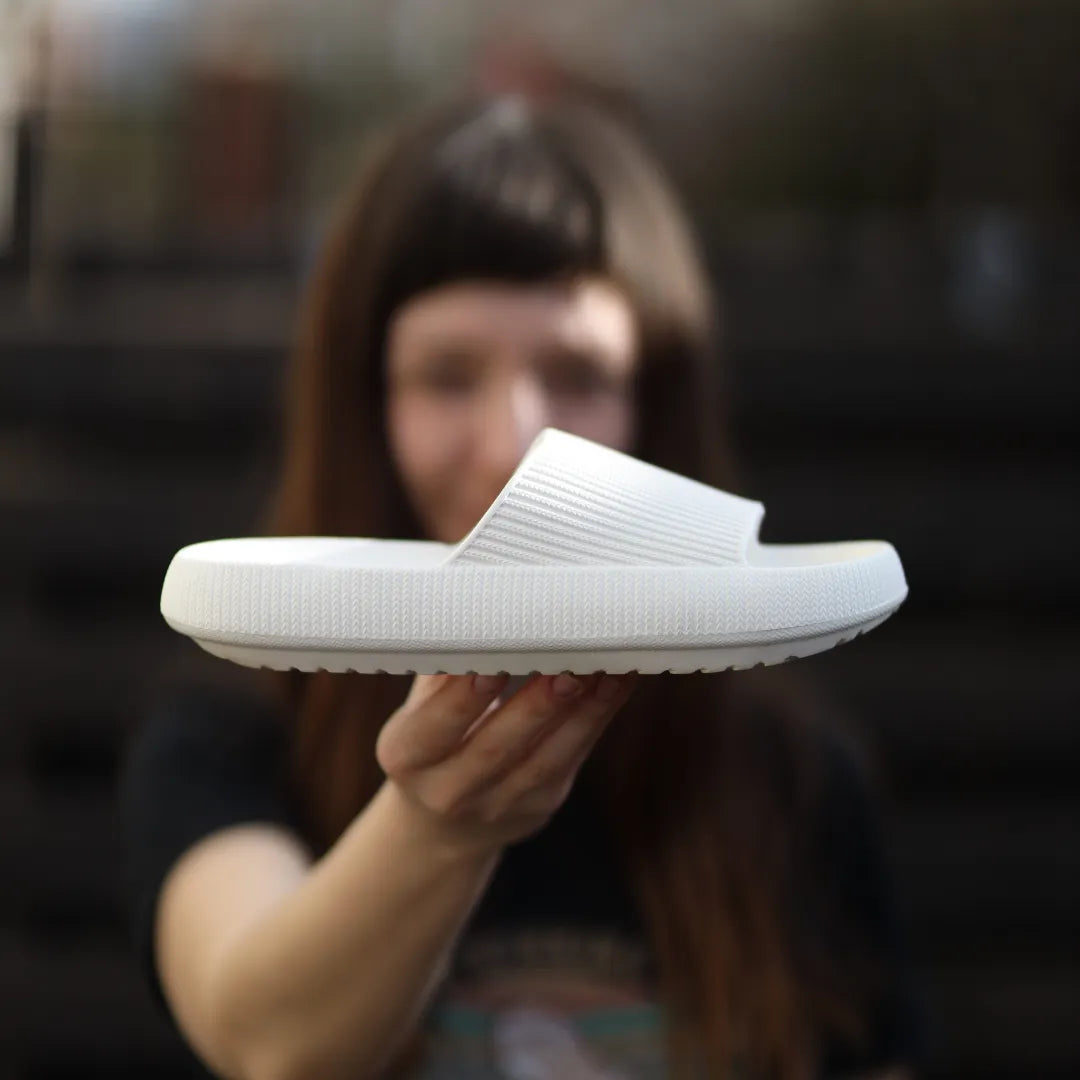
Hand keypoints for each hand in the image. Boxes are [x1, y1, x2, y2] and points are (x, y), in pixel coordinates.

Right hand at [375, 670, 638, 855]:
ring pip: (545, 757)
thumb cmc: (433, 736)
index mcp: (406, 756)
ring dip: (582, 711)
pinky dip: (598, 715)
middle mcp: (448, 789)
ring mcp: (499, 802)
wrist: (440, 824)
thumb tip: (470, 599)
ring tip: (608, 668)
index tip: (489, 662)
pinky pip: (573, 755)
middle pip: (495, 747)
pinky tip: (619, 680)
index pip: (433, 728)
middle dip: (534, 706)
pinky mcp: (542, 801)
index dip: (460, 698)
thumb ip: (442, 663)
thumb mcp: (417, 705)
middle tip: (564, 666)